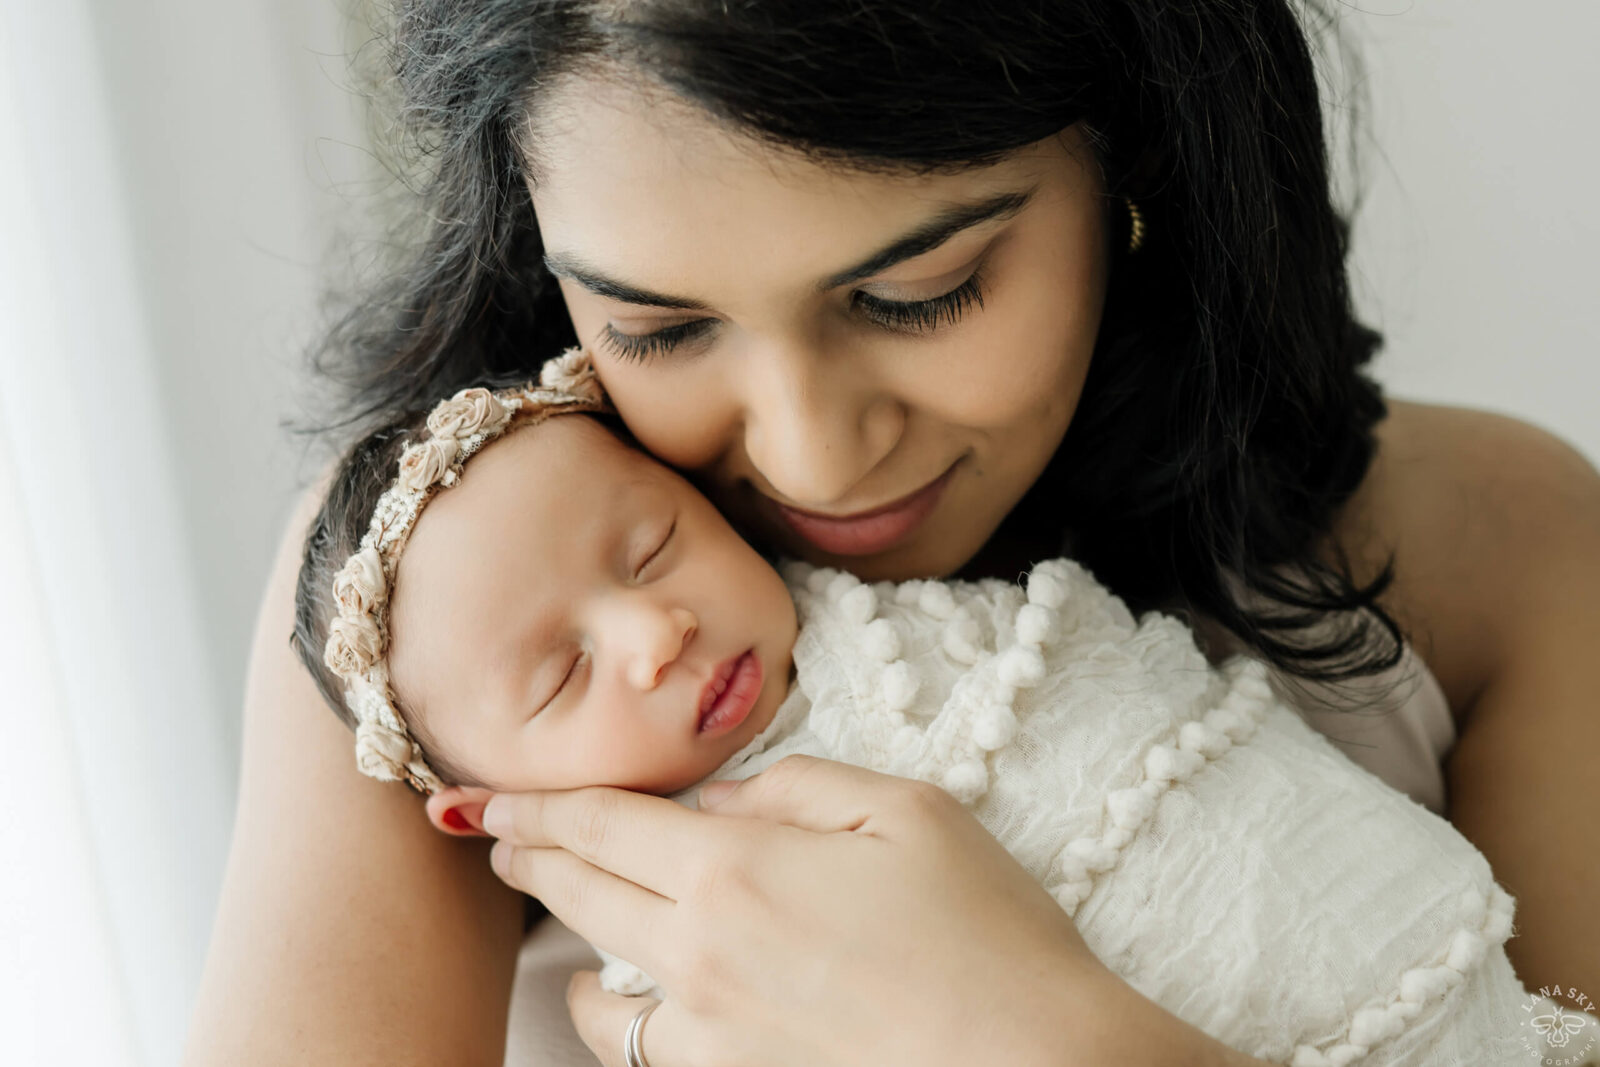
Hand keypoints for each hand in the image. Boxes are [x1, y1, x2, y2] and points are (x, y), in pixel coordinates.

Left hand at [483, 754, 1228, 1066]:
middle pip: (579, 896)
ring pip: (593, 986)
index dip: (537, 805)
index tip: (490, 794)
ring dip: (563, 938)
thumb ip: (795, 788)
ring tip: (555, 908)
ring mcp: (712, 1033)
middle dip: (528, 856)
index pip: (601, 826)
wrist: (1035, 1065)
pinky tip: (616, 999)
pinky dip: (614, 1018)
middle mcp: (701, 955)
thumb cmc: (984, 932)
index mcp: (736, 869)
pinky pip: (641, 1050)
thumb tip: (723, 801)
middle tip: (495, 833)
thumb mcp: (904, 810)